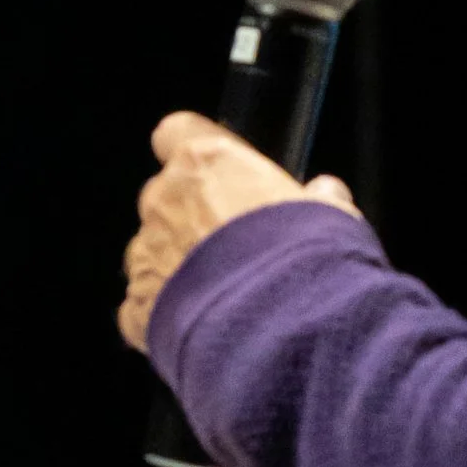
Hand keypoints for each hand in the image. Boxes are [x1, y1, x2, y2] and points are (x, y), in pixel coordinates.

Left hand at [116, 113, 359, 354]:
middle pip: (164, 197)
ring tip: (219, 295)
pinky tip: (197, 329)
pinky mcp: (136, 307)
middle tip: (231, 245)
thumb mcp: (330, 218)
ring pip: (151, 251)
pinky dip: (163, 314)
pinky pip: (144, 305)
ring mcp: (144, 256)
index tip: (212, 169)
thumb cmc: (303, 261)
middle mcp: (163, 202)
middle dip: (189, 216)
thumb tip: (325, 192)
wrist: (277, 332)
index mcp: (205, 164)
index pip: (176, 134)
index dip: (191, 150)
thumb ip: (318, 200)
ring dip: (176, 267)